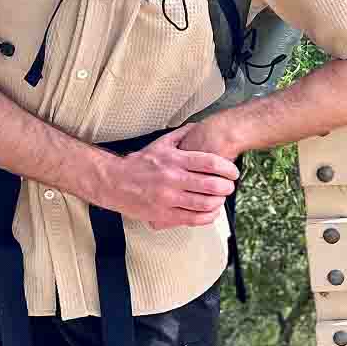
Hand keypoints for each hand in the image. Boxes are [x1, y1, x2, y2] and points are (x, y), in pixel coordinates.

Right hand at [101, 126, 238, 229]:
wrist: (113, 182)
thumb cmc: (138, 164)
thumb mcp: (160, 144)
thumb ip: (182, 135)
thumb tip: (200, 126)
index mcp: (175, 160)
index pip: (211, 163)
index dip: (228, 169)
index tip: (233, 172)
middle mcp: (173, 179)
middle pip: (212, 185)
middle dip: (227, 187)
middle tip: (229, 186)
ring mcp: (168, 199)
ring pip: (205, 203)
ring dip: (219, 202)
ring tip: (221, 198)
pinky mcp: (163, 215)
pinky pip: (193, 219)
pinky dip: (208, 216)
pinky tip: (211, 212)